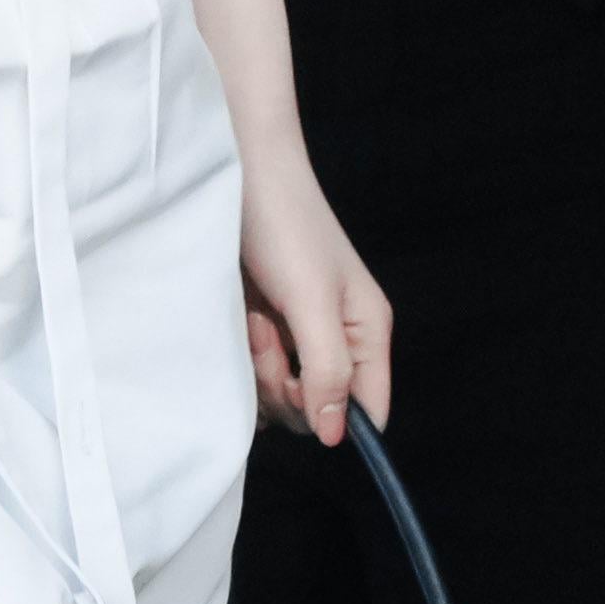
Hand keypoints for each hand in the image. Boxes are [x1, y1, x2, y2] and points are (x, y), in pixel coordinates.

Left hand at [240, 141, 392, 444]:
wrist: (235, 168)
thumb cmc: (282, 224)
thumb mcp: (311, 302)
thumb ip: (328, 370)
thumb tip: (336, 436)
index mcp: (367, 330)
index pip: (369, 410)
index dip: (335, 417)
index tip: (299, 391)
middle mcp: (337, 334)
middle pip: (319, 406)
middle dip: (287, 383)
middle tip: (269, 335)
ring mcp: (298, 328)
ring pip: (281, 390)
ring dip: (260, 364)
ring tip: (254, 315)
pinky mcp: (263, 319)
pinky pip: (253, 366)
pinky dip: (242, 349)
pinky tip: (239, 314)